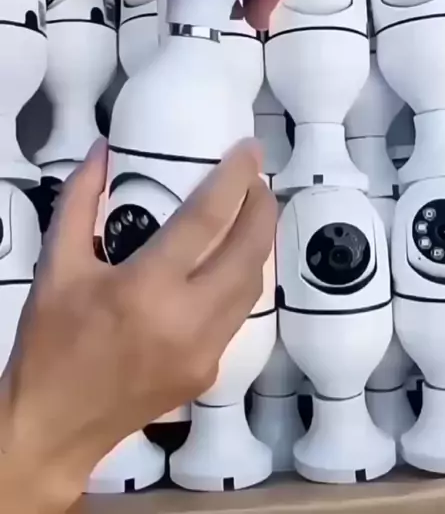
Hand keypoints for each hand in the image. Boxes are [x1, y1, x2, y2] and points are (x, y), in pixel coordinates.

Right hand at [0, 137, 275, 510]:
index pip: (207, 220)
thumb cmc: (51, 341)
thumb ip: (79, 200)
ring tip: (249, 213)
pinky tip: (228, 262)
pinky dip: (240, 280)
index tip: (251, 149)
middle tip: (257, 179)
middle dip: (263, 208)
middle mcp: (187, 321)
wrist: (53, 426)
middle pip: (248, 253)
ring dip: (258, 245)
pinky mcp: (209, 373)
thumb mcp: (56, 266)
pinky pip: (237, 315)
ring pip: (252, 286)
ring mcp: (205, 352)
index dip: (235, 178)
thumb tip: (103, 150)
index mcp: (145, 289)